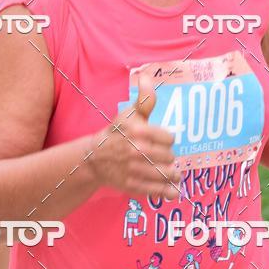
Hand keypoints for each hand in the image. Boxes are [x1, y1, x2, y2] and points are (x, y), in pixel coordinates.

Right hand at [87, 76, 178, 198]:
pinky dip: (168, 192)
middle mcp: (136, 151)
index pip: (170, 138)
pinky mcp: (132, 186)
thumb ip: (144, 99)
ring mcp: (134, 170)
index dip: (168, 139)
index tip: (164, 140)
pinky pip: (158, 191)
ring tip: (173, 173)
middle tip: (166, 157)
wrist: (95, 158)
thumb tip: (147, 77)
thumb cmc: (117, 133)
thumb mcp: (129, 114)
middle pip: (170, 157)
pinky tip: (172, 189)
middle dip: (170, 157)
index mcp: (138, 131)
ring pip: (167, 174)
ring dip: (173, 175)